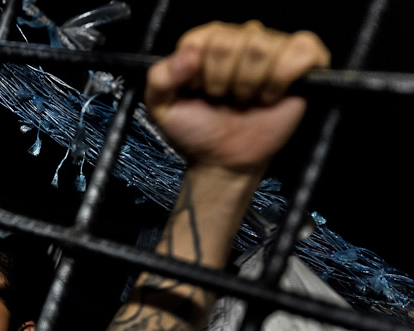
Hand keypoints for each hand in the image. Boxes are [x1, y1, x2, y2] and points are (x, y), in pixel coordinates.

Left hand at [145, 21, 329, 175]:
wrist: (224, 161)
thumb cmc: (197, 131)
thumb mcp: (163, 108)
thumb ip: (160, 78)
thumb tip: (186, 56)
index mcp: (205, 43)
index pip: (204, 38)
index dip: (201, 72)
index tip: (200, 92)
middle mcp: (239, 39)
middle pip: (235, 40)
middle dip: (224, 81)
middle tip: (224, 99)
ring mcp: (271, 48)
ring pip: (264, 46)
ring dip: (250, 84)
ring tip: (245, 99)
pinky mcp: (302, 61)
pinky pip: (301, 51)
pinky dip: (283, 78)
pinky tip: (270, 95)